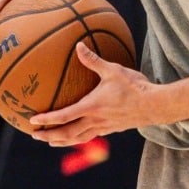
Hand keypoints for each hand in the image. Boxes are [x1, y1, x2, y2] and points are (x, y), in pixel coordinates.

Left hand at [29, 43, 153, 144]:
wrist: (155, 105)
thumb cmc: (134, 87)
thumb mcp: (113, 70)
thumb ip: (93, 60)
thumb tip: (79, 45)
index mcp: (91, 107)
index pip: (64, 116)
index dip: (47, 119)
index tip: (32, 120)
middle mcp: (95, 121)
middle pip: (67, 134)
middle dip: (49, 136)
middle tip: (35, 135)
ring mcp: (104, 127)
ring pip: (78, 139)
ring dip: (62, 141)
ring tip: (51, 142)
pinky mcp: (112, 129)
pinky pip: (91, 136)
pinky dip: (79, 138)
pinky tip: (78, 136)